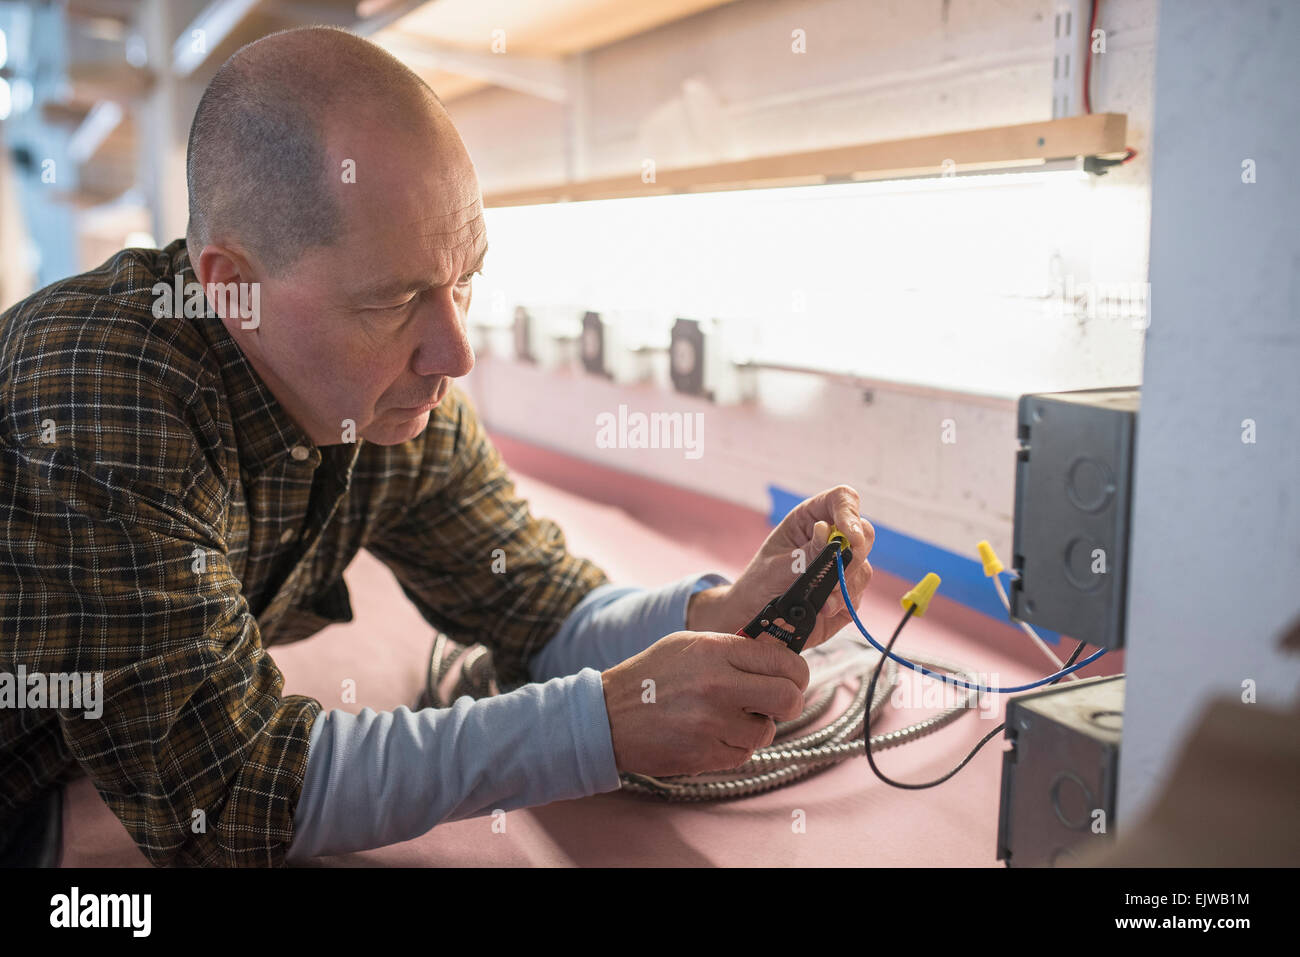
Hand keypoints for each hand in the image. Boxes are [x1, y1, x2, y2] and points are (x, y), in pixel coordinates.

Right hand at [601, 631, 808, 776]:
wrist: (607, 716)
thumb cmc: (651, 676)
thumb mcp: (690, 645)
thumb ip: (733, 649)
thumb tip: (777, 660)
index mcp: (716, 651)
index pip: (785, 662)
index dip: (796, 673)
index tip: (791, 678)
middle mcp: (718, 686)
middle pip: (789, 699)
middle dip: (789, 703)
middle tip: (774, 703)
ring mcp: (711, 724)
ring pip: (767, 731)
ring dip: (755, 727)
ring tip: (728, 718)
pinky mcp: (704, 754)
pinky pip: (743, 754)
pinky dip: (734, 746)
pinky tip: (712, 734)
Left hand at [688, 485, 873, 651]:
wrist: (756, 615)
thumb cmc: (762, 582)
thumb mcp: (778, 565)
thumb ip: (806, 552)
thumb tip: (826, 531)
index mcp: (811, 519)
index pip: (842, 500)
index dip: (850, 512)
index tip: (851, 536)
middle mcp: (832, 539)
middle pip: (864, 533)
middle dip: (852, 555)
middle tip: (835, 571)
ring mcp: (842, 566)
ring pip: (863, 567)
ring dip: (843, 584)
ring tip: (819, 597)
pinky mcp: (847, 593)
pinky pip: (857, 594)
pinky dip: (842, 602)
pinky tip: (823, 608)